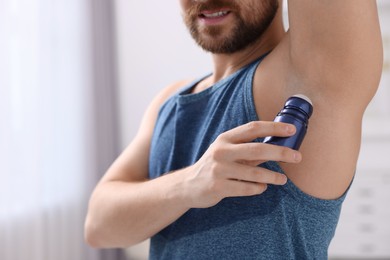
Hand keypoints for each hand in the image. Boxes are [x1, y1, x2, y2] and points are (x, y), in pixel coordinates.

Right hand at [183, 121, 301, 207]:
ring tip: (283, 179)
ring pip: (254, 173)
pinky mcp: (218, 187)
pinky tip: (262, 187)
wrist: (189, 185)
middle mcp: (221, 151)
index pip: (253, 128)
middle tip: (297, 157)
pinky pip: (246, 188)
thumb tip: (278, 146)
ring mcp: (219, 170)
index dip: (273, 128)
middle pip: (257, 149)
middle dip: (281, 153)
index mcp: (225, 138)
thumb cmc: (215, 166)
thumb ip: (249, 148)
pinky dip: (258, 188)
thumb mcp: (227, 152)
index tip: (291, 130)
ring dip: (273, 176)